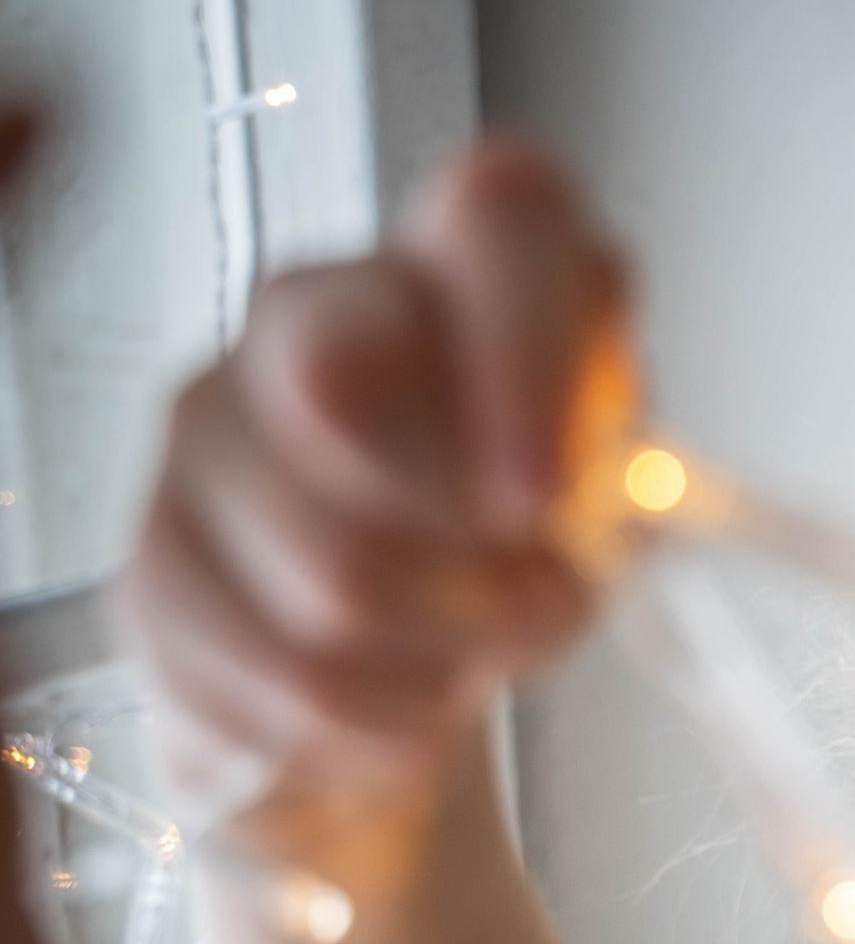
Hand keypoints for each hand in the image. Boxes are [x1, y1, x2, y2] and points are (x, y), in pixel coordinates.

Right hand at [120, 140, 630, 829]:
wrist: (416, 654)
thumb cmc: (522, 543)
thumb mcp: (610, 500)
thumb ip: (613, 480)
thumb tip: (562, 522)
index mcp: (456, 269)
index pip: (501, 213)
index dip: (526, 348)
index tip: (544, 495)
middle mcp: (310, 311)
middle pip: (342, 378)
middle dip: (464, 536)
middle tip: (534, 595)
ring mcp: (208, 429)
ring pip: (326, 570)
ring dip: (442, 660)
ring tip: (474, 661)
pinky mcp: (153, 565)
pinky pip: (281, 680)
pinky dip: (374, 730)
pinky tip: (400, 708)